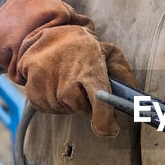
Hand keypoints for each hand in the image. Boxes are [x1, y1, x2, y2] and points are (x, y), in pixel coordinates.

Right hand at [0, 0, 136, 135]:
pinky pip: (46, 108)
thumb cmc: (84, 48)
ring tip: (66, 80)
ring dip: (67, 101)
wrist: (51, 35)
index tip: (109, 130)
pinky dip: (51, 101)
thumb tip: (132, 97)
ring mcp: (48, 85)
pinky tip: (53, 84)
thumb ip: (121, 74)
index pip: (100, 99)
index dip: (104, 119)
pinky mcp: (32, 88)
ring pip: (63, 109)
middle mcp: (68, 79)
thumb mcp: (107, 53)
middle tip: (82, 85)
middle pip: (81, 109)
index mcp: (91, 69)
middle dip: (85, 103)